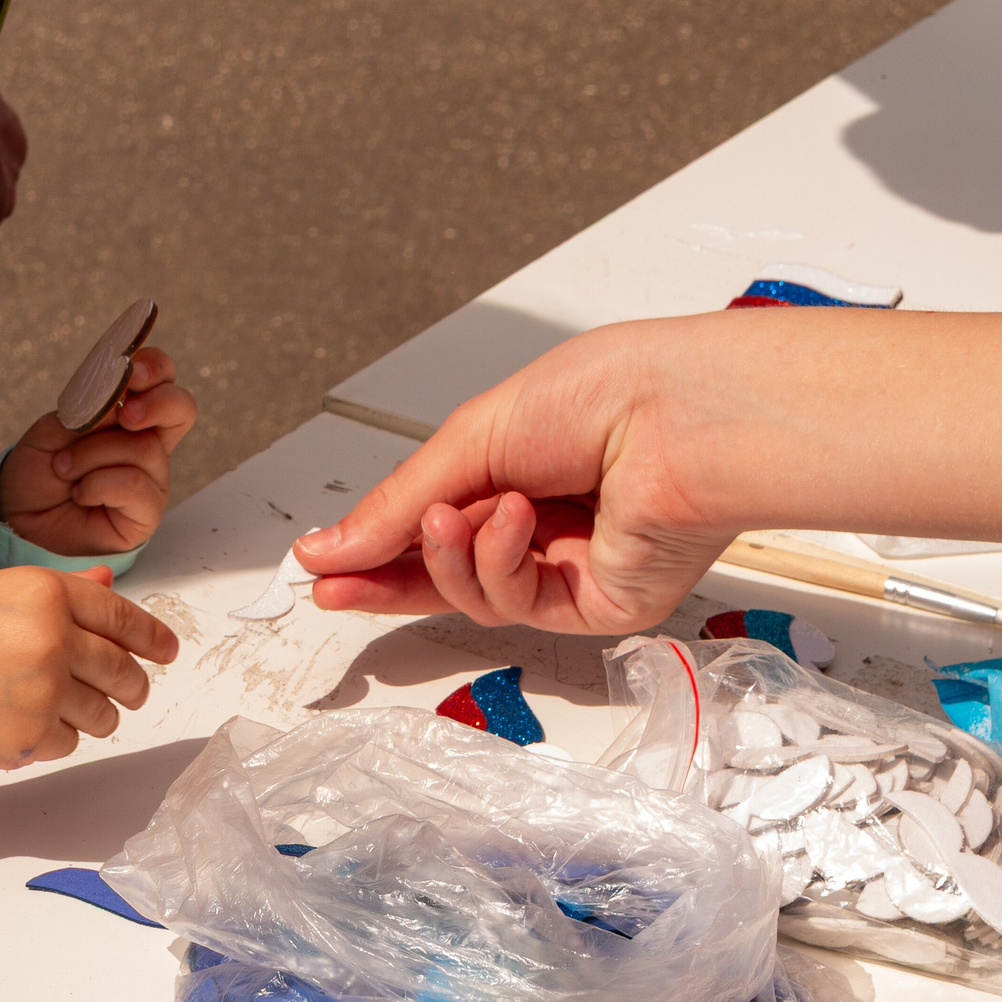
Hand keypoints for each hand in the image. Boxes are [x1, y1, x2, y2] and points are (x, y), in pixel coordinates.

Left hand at [0, 346, 198, 555]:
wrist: (20, 518)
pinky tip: (80, 494)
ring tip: (65, 468)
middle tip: (124, 415)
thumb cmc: (38, 471)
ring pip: (142, 448)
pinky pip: (133, 485)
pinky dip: (97, 485)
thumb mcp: (53, 428)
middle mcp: (149, 443)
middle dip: (156, 403)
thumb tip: (120, 401)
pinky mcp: (146, 513)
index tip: (130, 368)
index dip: (154, 367)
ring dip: (92, 455)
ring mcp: (151, 479)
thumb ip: (87, 410)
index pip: (161, 377)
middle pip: (182, 407)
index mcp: (130, 414)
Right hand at [0, 565, 179, 767]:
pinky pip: (70, 743)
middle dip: (132, 686)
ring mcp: (45, 689)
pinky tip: (19, 722)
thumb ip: (62, 592)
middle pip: (125, 672)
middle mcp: (54, 638)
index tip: (167, 651)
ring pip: (104, 715)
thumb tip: (109, 585)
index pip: (123, 618)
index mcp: (48, 594)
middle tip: (128, 692)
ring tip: (53, 706)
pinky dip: (54, 739)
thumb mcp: (0, 595)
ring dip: (92, 716)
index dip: (152, 638)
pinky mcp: (32, 735)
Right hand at [294, 324, 734, 632]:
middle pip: (446, 571)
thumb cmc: (602, 396)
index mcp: (518, 467)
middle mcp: (544, 521)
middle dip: (388, 578)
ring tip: (457, 516)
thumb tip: (326, 547)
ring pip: (475, 594)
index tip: (319, 562)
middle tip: (333, 585)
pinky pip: (519, 606)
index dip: (374, 546)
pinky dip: (501, 565)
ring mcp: (570, 567)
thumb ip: (395, 504)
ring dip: (452, 556)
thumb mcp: (470, 438)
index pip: (432, 522)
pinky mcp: (597, 604)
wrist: (681, 418)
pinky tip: (516, 522)